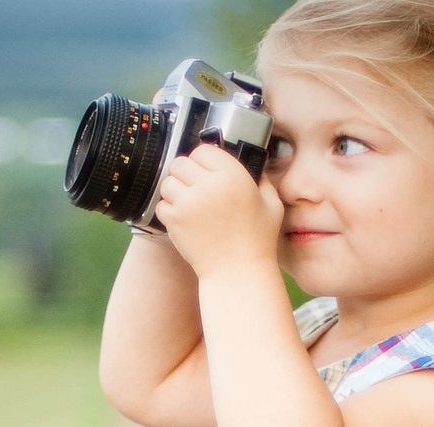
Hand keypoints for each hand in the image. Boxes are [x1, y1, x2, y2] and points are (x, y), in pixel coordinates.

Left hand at [155, 144, 283, 278]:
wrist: (238, 271)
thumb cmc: (257, 240)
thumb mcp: (272, 204)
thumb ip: (262, 179)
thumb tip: (253, 163)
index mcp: (233, 176)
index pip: (203, 150)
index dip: (203, 159)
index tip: (206, 169)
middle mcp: (208, 185)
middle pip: (180, 162)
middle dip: (186, 173)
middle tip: (194, 186)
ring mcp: (188, 202)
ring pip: (168, 182)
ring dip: (175, 189)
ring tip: (188, 202)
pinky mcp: (174, 220)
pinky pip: (162, 204)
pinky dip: (169, 209)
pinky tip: (184, 218)